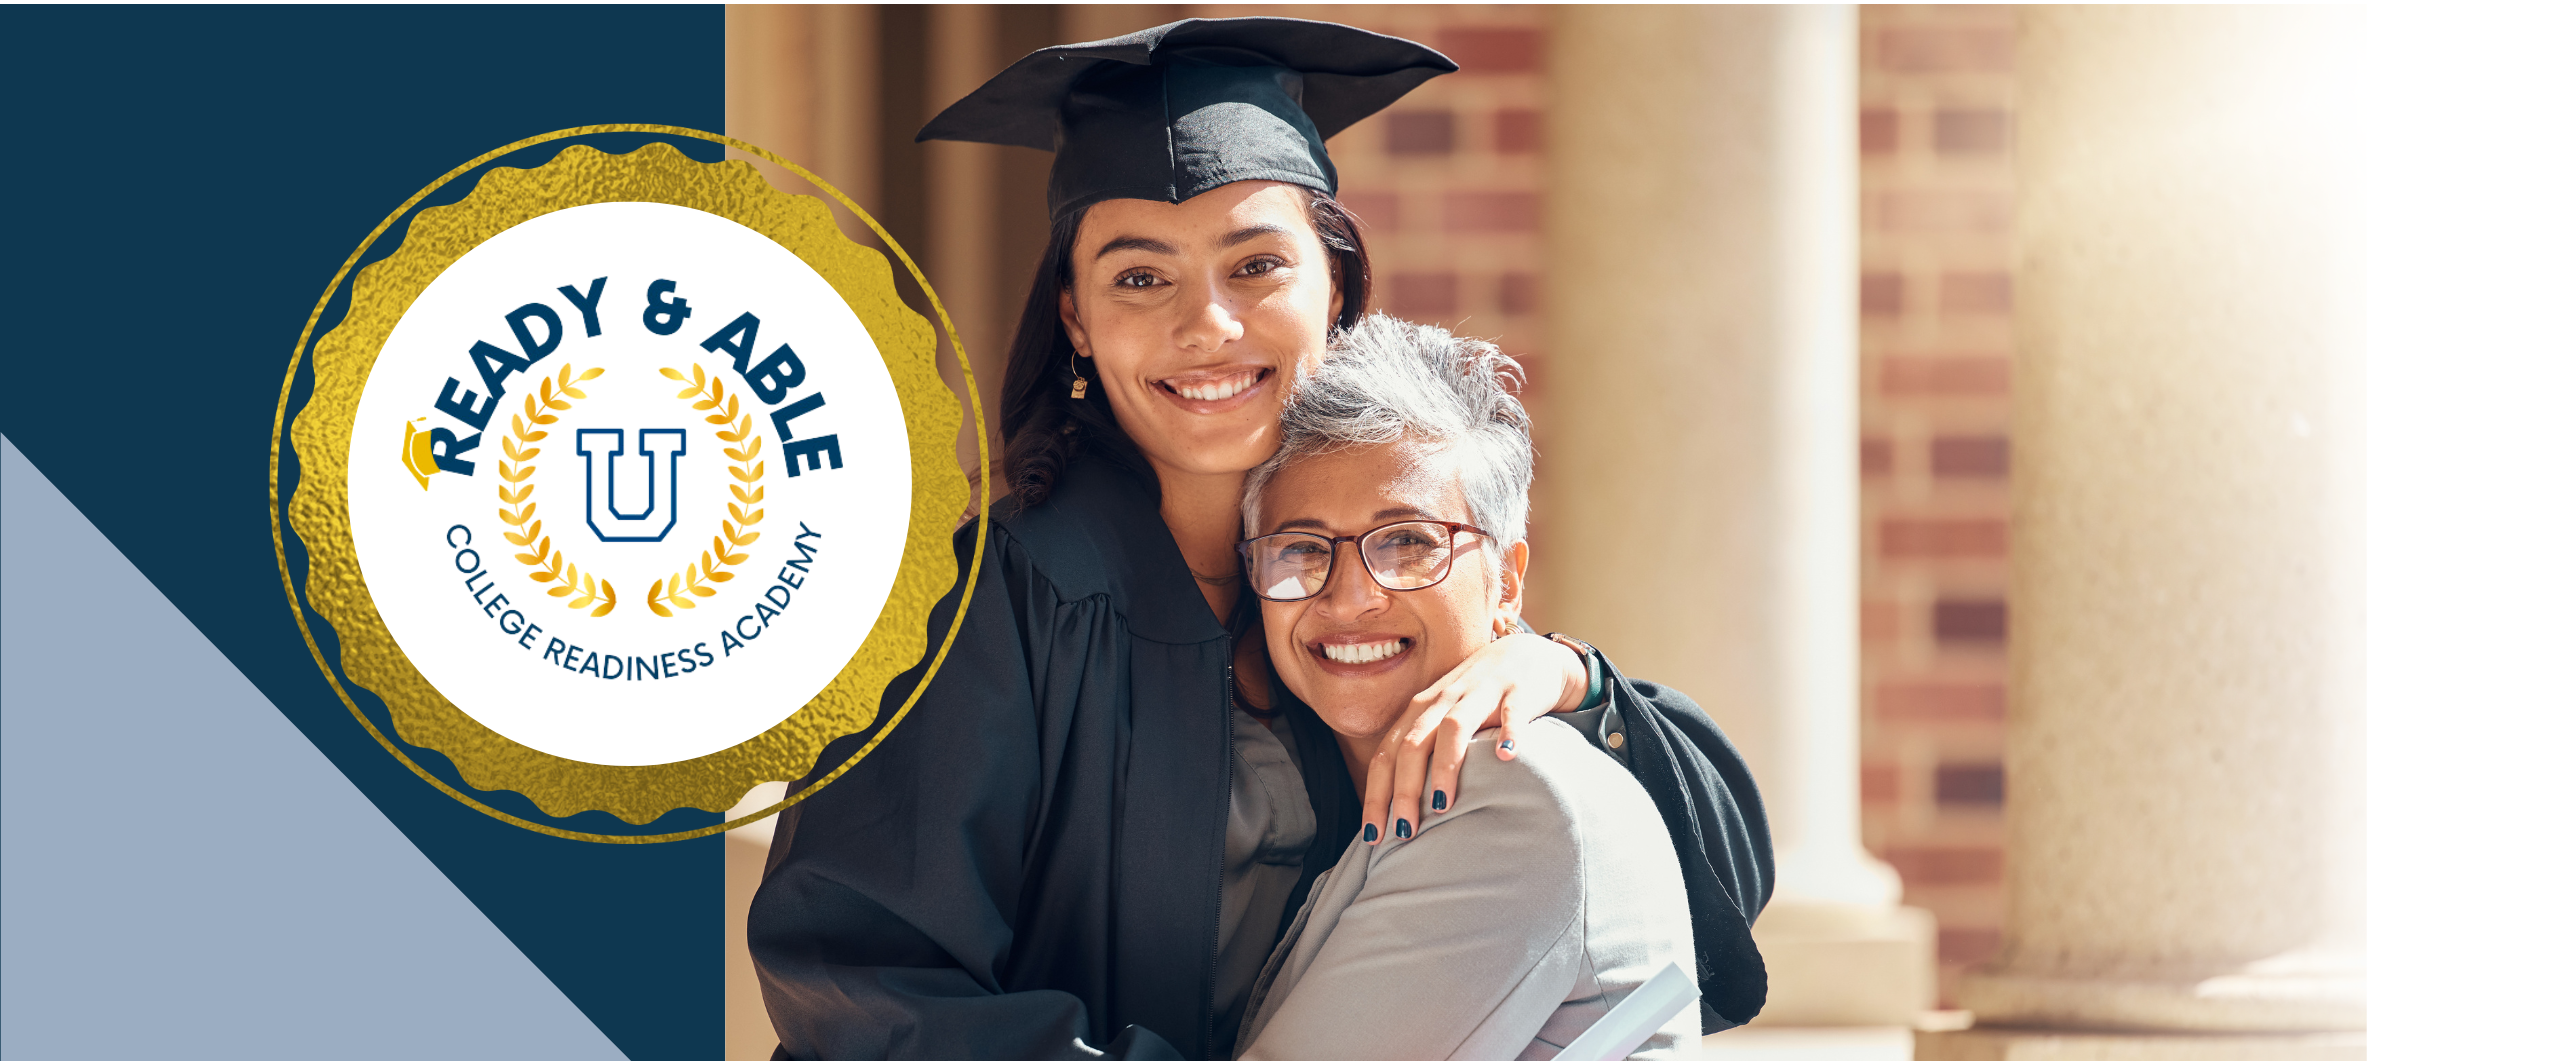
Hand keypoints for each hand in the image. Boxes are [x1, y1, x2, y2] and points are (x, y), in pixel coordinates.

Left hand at [1360, 632, 1589, 843]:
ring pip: (1454, 727)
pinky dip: (1508, 732)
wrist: (1527, 655)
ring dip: (1445, 766)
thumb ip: (1421, 754)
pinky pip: (1511, 711)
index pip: (1387, 755)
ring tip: (1443, 805)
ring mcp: (1480, 692)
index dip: (1377, 794)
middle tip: (1406, 831)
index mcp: (1420, 711)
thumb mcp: (1442, 720)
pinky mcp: (1517, 690)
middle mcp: (1444, 700)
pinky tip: (1506, 756)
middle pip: (1413, 744)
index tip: (1373, 835)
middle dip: (1404, 790)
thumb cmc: (1478, 698)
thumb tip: (1396, 811)